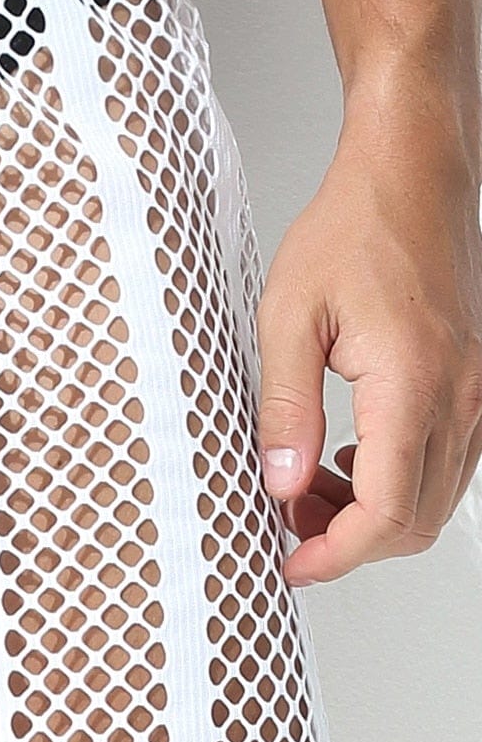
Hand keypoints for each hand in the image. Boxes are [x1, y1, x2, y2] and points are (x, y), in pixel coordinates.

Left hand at [256, 105, 481, 584]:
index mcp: (414, 386)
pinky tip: (343, 458)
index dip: (336, 554)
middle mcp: (462, 398)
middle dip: (348, 541)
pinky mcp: (474, 383)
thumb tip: (279, 483)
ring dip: (370, 513)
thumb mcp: (288, 316)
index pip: (389, 512)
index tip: (290, 564)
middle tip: (283, 526)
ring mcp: (477, 393)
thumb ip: (285, 407)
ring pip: (435, 497)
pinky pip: (444, 461)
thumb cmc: (352, 231)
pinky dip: (395, 480)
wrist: (413, 176)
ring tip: (302, 488)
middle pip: (418, 520)